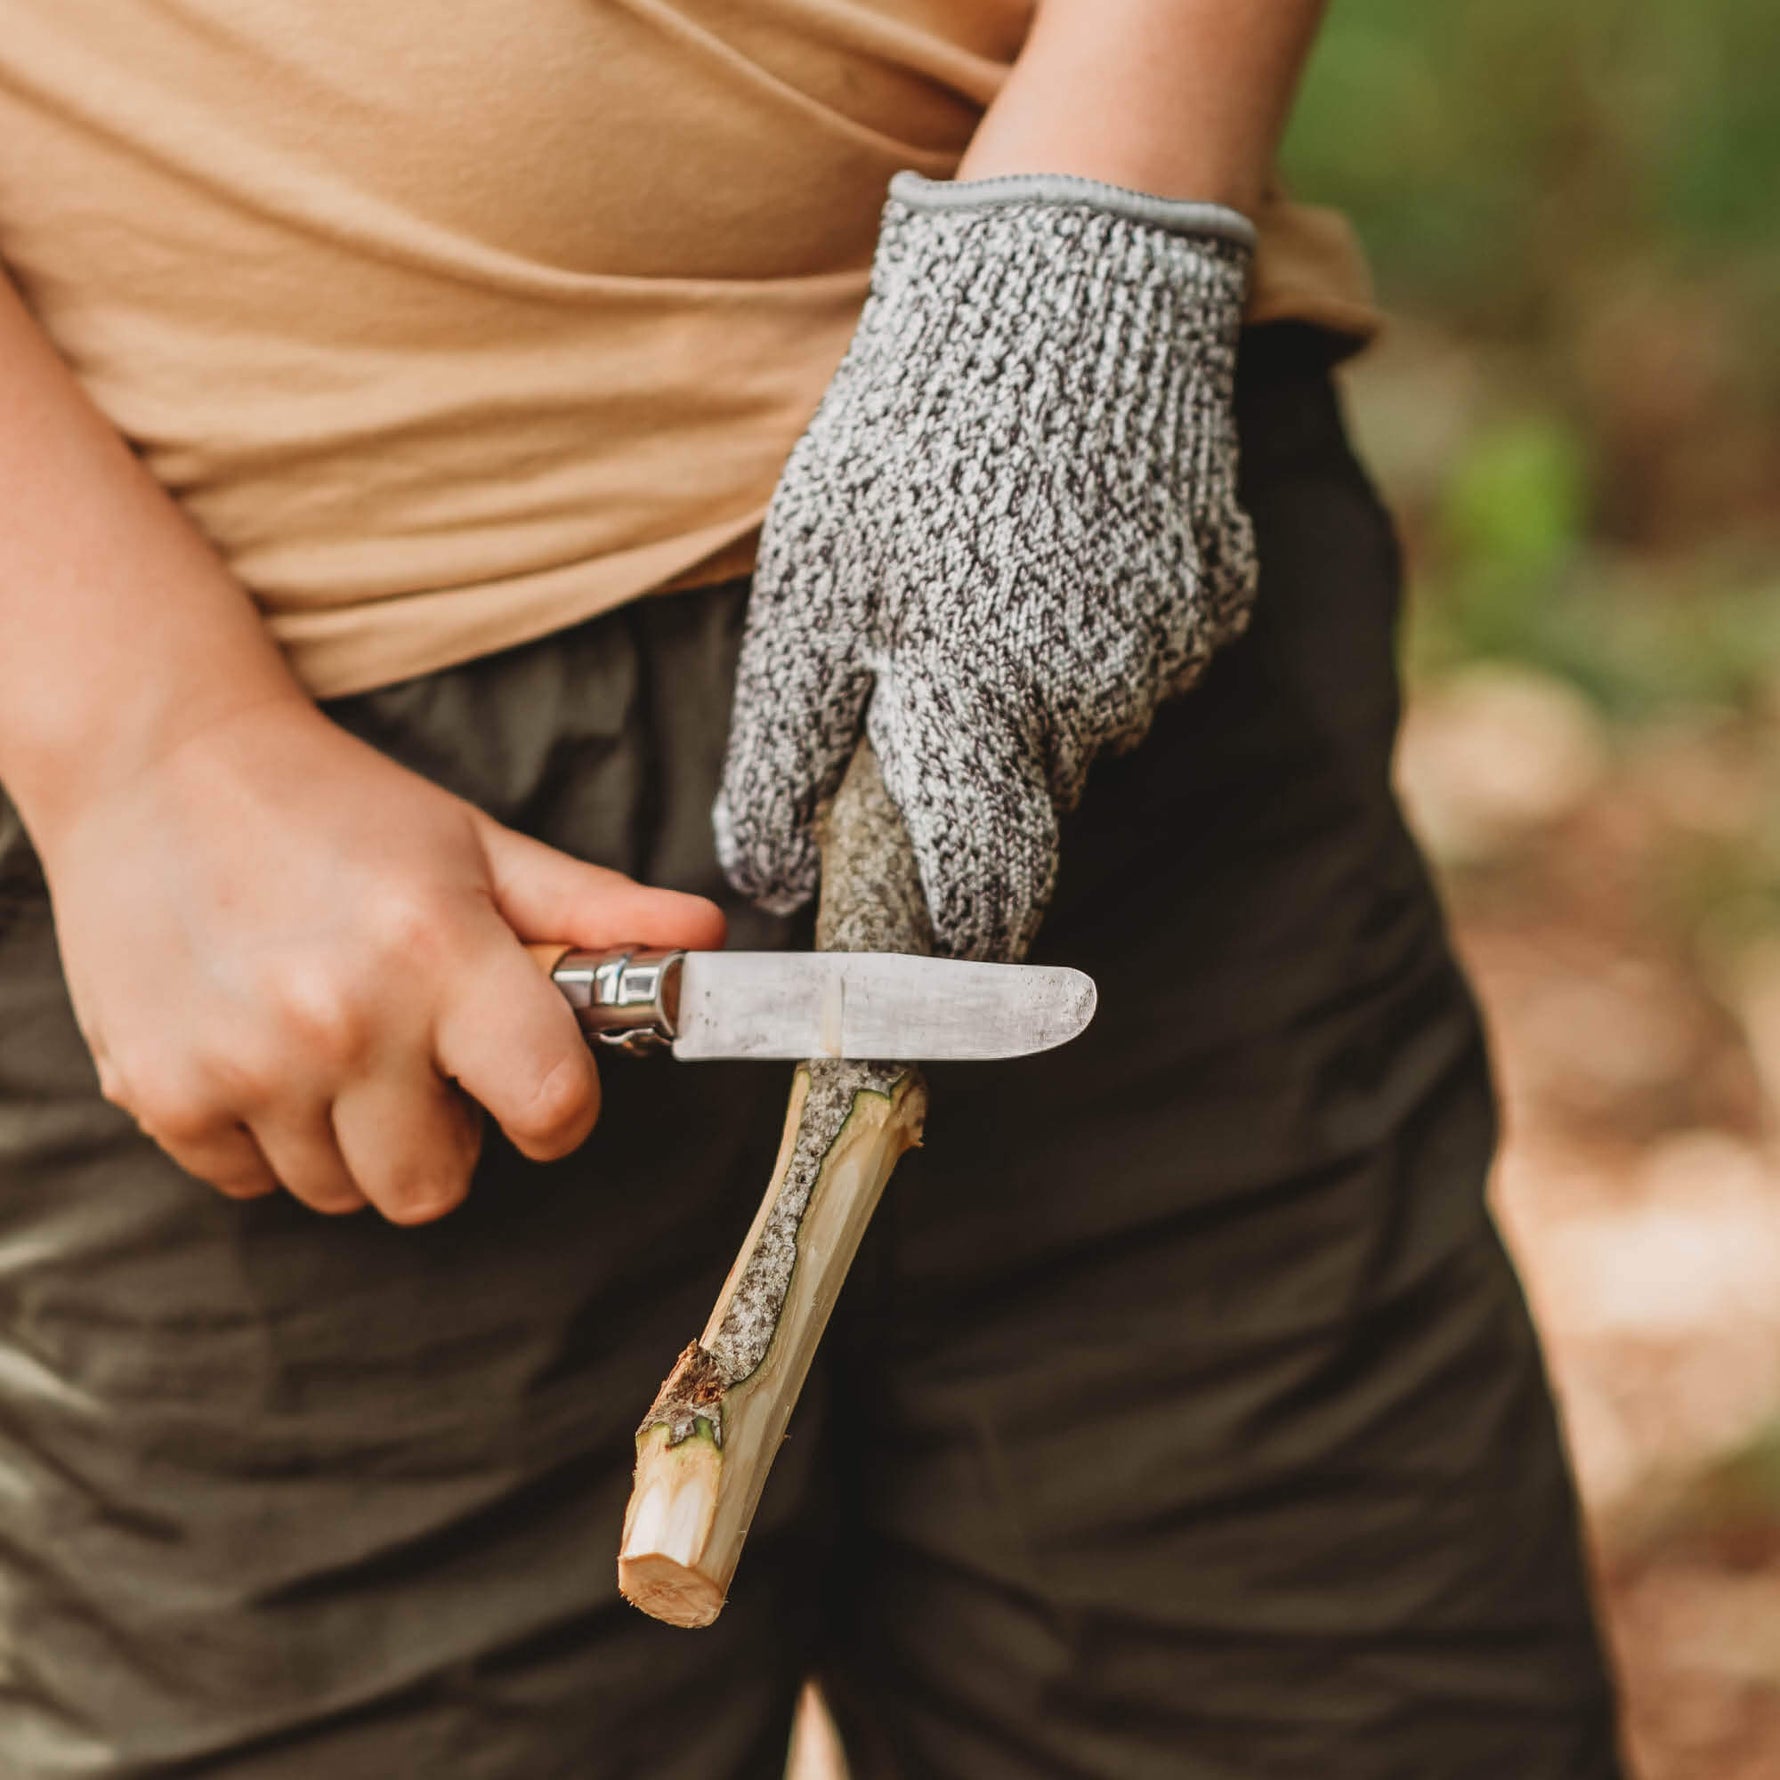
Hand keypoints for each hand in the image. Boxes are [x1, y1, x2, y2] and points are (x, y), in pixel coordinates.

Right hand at [37, 698, 724, 1221]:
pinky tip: (261, 1049)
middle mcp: (343, 1019)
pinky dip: (266, 1137)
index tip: (535, 1087)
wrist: (153, 764)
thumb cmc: (336, 807)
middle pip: (436, 1188)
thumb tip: (704, 940)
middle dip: (447, 1140)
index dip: (558, 1111)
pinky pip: (249, 1183)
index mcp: (440, 950)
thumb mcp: (478, 845)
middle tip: (422, 1061)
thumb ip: (595, 910)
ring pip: (343, 1192)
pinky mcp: (160, 1093)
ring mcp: (244, 1065)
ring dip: (353, 1138)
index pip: (551, 1105)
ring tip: (335, 1042)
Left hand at [715, 173, 1257, 960]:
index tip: (936, 955)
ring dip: (1030, 700)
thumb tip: (766, 876)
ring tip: (988, 581)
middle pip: (1030, 808)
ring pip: (1082, 732)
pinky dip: (1090, 640)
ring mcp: (1170, 650)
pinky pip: (1140, 665)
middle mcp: (1096, 701)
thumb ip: (784, 744)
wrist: (1064, 288)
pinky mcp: (1214, 599)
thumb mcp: (810, 588)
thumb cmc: (911, 440)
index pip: (988, 892)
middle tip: (933, 684)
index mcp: (987, 708)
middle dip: (977, 785)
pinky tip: (1058, 550)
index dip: (959, 942)